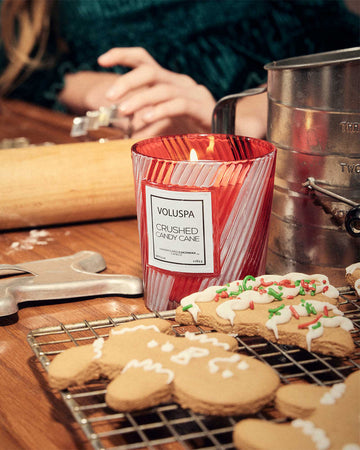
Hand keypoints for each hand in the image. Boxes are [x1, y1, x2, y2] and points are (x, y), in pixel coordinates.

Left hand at [97, 47, 215, 137]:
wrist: (228, 141)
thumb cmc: (193, 134)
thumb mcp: (164, 126)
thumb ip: (146, 123)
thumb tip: (125, 130)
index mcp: (169, 82)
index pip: (144, 61)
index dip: (122, 56)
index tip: (101, 59)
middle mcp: (180, 83)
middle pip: (149, 72)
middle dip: (126, 82)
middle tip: (110, 97)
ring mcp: (193, 93)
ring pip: (161, 88)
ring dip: (139, 99)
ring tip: (123, 111)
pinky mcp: (202, 108)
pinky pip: (178, 104)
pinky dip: (160, 110)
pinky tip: (145, 119)